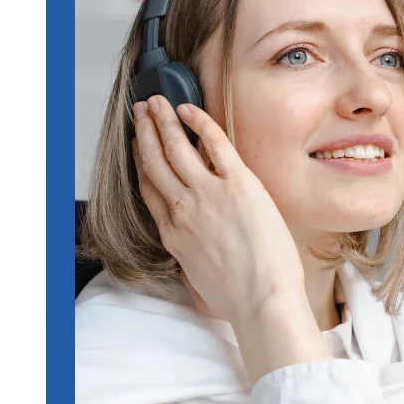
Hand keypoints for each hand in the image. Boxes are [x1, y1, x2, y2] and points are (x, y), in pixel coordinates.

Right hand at [132, 95, 306, 329]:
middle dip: (145, 132)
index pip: (150, 189)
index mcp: (174, 234)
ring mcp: (208, 195)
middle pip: (155, 162)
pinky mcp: (238, 185)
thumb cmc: (240, 298)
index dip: (141, 162)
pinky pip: (214, 143)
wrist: (263, 301)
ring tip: (157, 102)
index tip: (139, 146)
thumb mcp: (199, 281)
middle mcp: (183, 210)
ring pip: (176, 148)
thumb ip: (192, 259)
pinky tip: (190, 109)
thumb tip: (198, 255)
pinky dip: (199, 122)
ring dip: (163, 120)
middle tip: (141, 112)